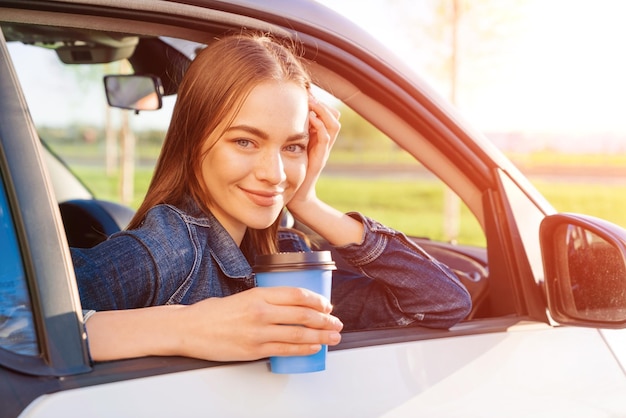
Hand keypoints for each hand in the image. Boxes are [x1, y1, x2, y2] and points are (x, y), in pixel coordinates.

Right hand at [175, 287, 342, 360]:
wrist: (189, 329)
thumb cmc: (213, 312)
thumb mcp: (242, 296)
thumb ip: (265, 300)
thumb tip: (290, 307)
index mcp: (258, 293)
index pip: (296, 294)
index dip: (317, 300)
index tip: (327, 304)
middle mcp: (261, 311)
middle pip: (303, 314)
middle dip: (325, 319)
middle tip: (336, 322)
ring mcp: (258, 332)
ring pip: (298, 334)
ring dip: (321, 336)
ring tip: (333, 337)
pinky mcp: (253, 350)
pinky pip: (285, 349)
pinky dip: (304, 348)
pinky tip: (314, 347)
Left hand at [286, 93, 339, 212]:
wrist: (294, 196)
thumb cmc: (286, 172)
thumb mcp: (286, 145)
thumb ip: (285, 131)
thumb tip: (271, 111)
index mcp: (316, 137)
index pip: (326, 113)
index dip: (318, 101)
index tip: (304, 91)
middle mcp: (322, 142)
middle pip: (334, 116)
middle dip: (321, 102)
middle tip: (308, 93)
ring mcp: (322, 151)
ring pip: (333, 124)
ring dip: (323, 111)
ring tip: (311, 101)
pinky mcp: (319, 159)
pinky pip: (326, 139)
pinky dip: (320, 126)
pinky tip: (310, 118)